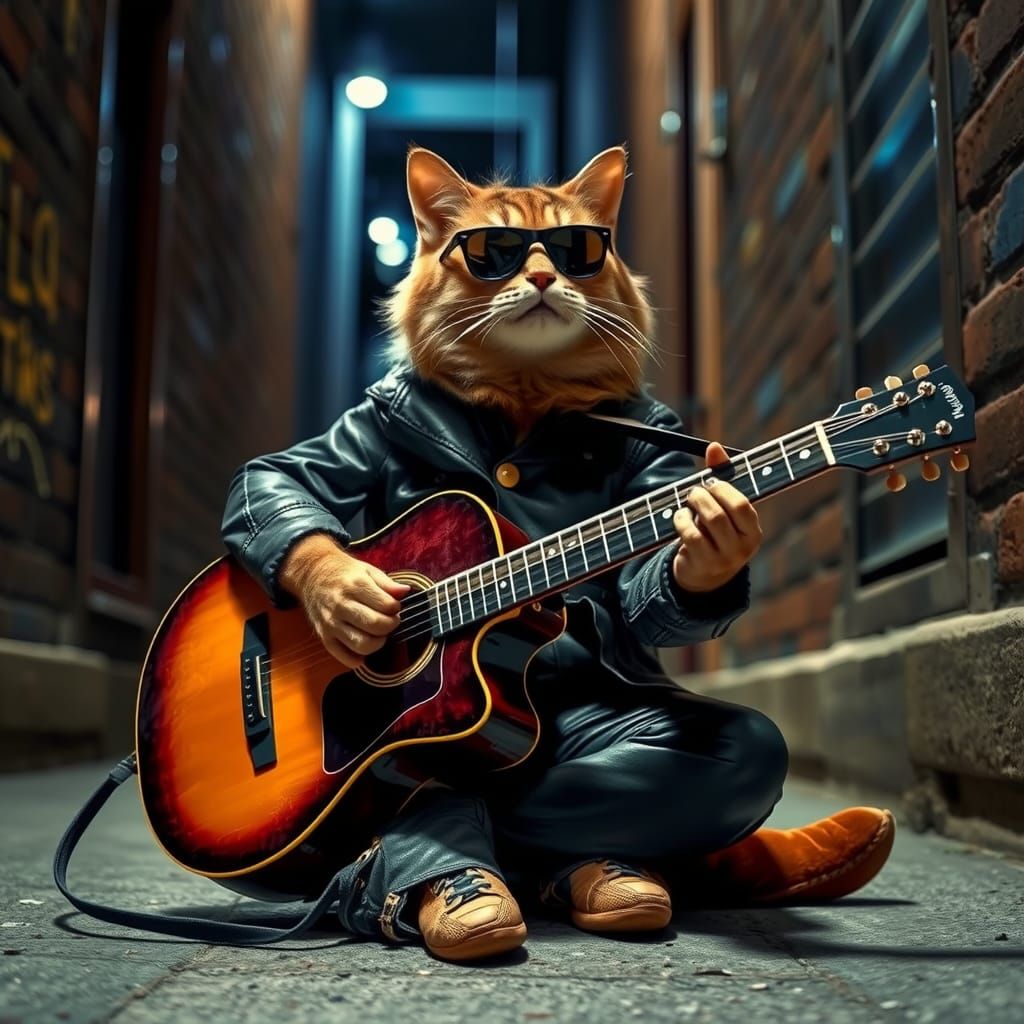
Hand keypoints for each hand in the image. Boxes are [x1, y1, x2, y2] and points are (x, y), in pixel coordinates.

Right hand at [279, 534, 410, 668]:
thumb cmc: (344, 573)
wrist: (312, 574)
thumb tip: (405, 592)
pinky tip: (364, 647)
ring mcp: (331, 622)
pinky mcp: (324, 636)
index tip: (394, 607)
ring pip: (362, 644)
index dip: (396, 608)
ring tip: (378, 633)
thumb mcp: (367, 570)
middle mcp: (341, 605)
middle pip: (375, 626)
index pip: (386, 605)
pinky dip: (358, 658)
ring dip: (378, 643)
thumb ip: (388, 583)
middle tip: (390, 620)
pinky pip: (344, 657)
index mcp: (355, 585)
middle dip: (390, 625)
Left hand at [671, 442, 762, 593]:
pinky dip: (682, 521)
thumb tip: (714, 446)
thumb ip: (721, 477)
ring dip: (692, 506)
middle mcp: (743, 548)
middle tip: (693, 491)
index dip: (724, 489)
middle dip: (703, 495)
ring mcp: (724, 559)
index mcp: (753, 532)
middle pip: (722, 512)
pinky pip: (691, 536)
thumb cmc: (714, 534)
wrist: (703, 576)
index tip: (710, 481)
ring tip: (687, 503)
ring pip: (708, 523)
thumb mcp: (722, 510)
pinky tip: (679, 518)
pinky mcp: (703, 565)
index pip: (743, 505)